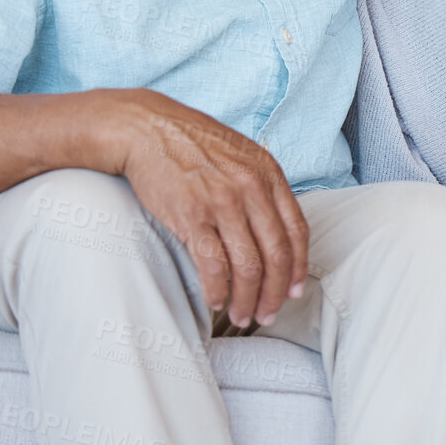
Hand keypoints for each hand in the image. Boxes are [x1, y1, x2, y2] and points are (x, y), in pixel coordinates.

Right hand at [102, 89, 308, 330]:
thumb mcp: (241, 156)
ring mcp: (223, 203)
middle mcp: (252, 189)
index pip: (297, 231)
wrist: (147, 128)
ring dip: (248, 299)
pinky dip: (218, 291)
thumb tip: (275, 230)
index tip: (293, 291)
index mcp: (269, 175)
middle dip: (275, 293)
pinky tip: (216, 301)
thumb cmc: (193, 144)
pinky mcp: (191, 216)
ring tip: (243, 316)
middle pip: (277, 255)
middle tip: (268, 315)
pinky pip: (213, 265)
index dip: (298, 268)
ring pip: (248, 266)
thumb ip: (261, 189)